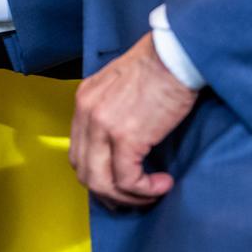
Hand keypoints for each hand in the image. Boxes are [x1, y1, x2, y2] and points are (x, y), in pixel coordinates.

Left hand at [70, 33, 198, 208]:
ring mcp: (103, 125)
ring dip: (128, 197)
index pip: (78, 150)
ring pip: (101, 182)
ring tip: (152, 192)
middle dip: (109, 192)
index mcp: (84, 99)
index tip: (119, 183)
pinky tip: (164, 183)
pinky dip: (145, 190)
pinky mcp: (125, 136)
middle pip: (85, 171)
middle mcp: (87, 112)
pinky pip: (128, 180)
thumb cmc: (158, 65)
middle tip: (134, 197)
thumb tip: (121, 143)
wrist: (174, 54)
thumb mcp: (120, 84)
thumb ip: (111, 110)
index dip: (97, 173)